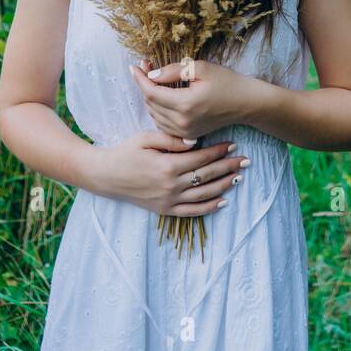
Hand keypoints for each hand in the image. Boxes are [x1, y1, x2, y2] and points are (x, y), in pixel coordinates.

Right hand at [94, 130, 245, 217]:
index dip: (219, 151)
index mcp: (168, 166)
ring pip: (204, 194)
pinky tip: (223, 200)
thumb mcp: (145, 139)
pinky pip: (192, 212)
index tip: (232, 145)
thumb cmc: (125, 152)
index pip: (201, 158)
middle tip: (245, 160)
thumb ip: (171, 140)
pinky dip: (209, 207)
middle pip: (207, 176)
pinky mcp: (164, 210)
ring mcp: (169, 200)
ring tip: (238, 177)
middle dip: (228, 167)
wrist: (105, 176)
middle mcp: (171, 185)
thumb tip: (195, 141)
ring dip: (224, 185)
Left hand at [129, 56, 257, 140]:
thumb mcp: (201, 68)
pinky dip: (159, 109)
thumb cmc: (226, 82)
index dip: (140, 78)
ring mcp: (185, 132)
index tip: (134, 66)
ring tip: (155, 79)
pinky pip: (163, 123)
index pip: (152, 92)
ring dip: (151, 97)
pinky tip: (164, 96)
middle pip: (151, 103)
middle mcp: (182, 122)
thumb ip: (173, 71)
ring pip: (155, 114)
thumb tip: (151, 75)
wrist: (245, 103)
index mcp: (185, 104)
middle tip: (147, 67)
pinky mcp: (188, 136)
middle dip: (145, 85)